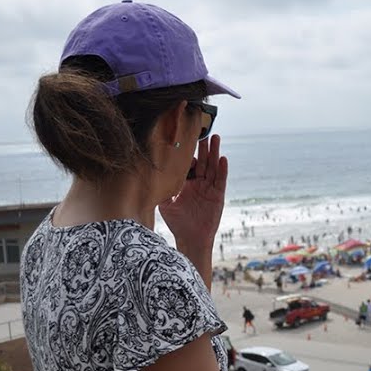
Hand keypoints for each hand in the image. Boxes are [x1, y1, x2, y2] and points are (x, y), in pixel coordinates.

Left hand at [159, 134, 226, 249]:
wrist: (190, 239)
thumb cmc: (177, 223)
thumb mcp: (165, 203)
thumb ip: (161, 189)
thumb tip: (148, 175)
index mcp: (187, 184)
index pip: (190, 165)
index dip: (189, 154)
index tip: (185, 141)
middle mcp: (199, 184)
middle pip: (203, 162)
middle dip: (204, 148)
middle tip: (204, 132)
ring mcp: (209, 189)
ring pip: (213, 167)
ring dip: (215, 153)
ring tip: (216, 138)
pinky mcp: (218, 196)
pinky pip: (220, 180)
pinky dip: (222, 170)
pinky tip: (223, 158)